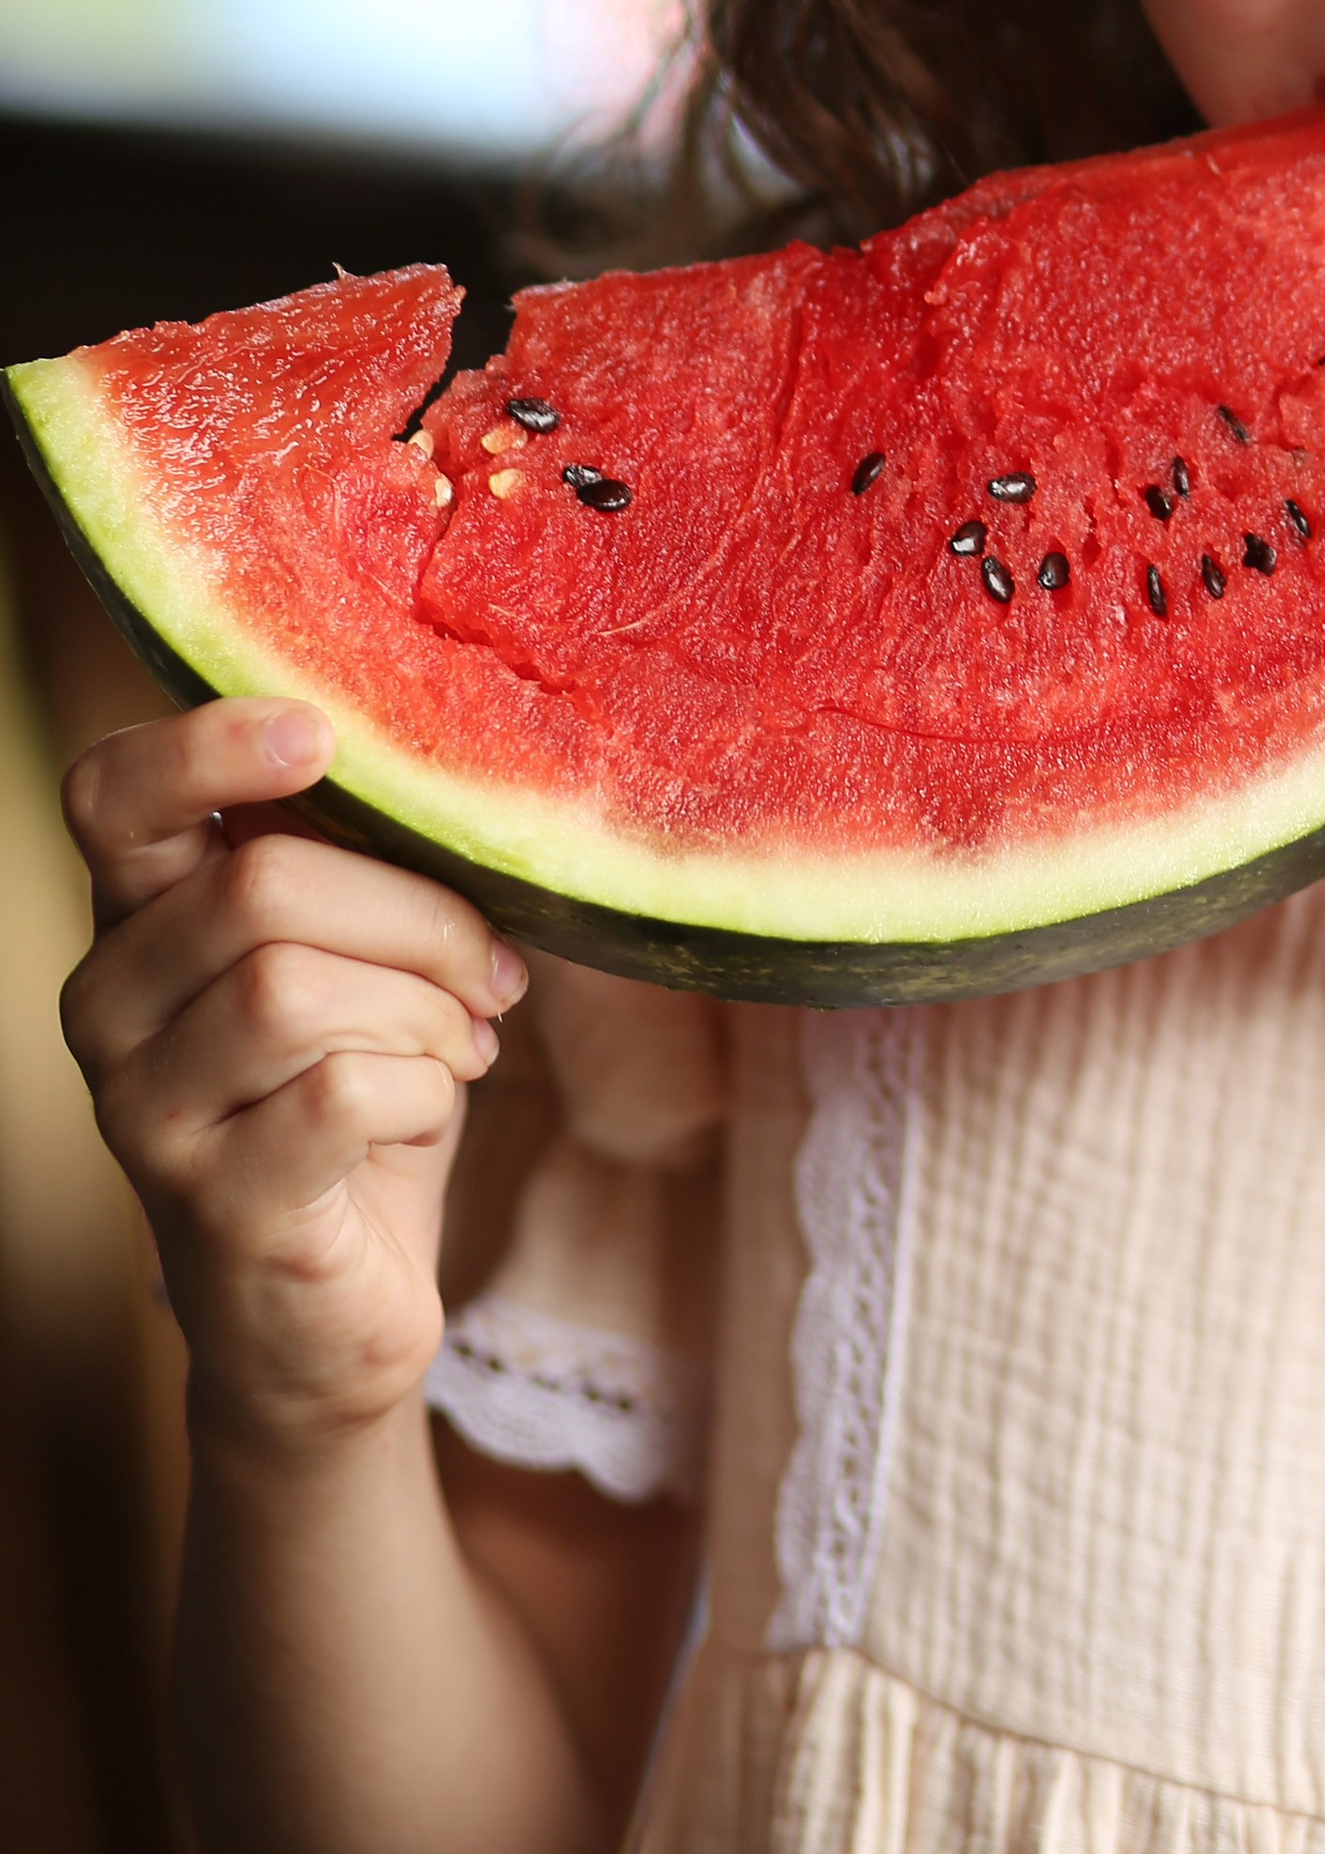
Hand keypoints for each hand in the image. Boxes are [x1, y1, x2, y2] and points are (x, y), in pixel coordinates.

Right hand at [60, 701, 524, 1453]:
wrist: (333, 1316)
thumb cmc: (353, 1106)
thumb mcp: (354, 962)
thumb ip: (354, 869)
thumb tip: (444, 775)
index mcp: (137, 921)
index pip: (111, 796)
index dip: (208, 745)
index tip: (324, 737)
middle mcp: (108, 1007)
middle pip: (259, 884)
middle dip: (416, 915)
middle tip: (487, 971)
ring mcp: (144, 1113)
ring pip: (295, 987)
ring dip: (425, 1009)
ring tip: (464, 1044)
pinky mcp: (211, 1205)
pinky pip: (341, 1091)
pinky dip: (426, 1089)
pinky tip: (433, 1109)